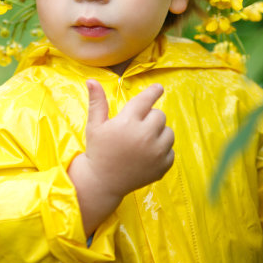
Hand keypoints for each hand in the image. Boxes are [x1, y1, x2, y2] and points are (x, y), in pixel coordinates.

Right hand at [68, 79, 173, 235]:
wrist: (102, 182)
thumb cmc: (98, 150)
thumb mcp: (95, 125)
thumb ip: (97, 102)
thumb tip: (91, 80)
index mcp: (128, 122)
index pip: (147, 100)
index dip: (153, 92)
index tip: (158, 88)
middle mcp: (145, 135)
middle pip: (159, 115)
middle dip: (150, 117)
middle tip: (137, 126)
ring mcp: (156, 153)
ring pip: (168, 132)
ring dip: (159, 133)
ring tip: (143, 140)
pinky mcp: (162, 167)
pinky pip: (171, 150)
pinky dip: (162, 150)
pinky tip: (147, 154)